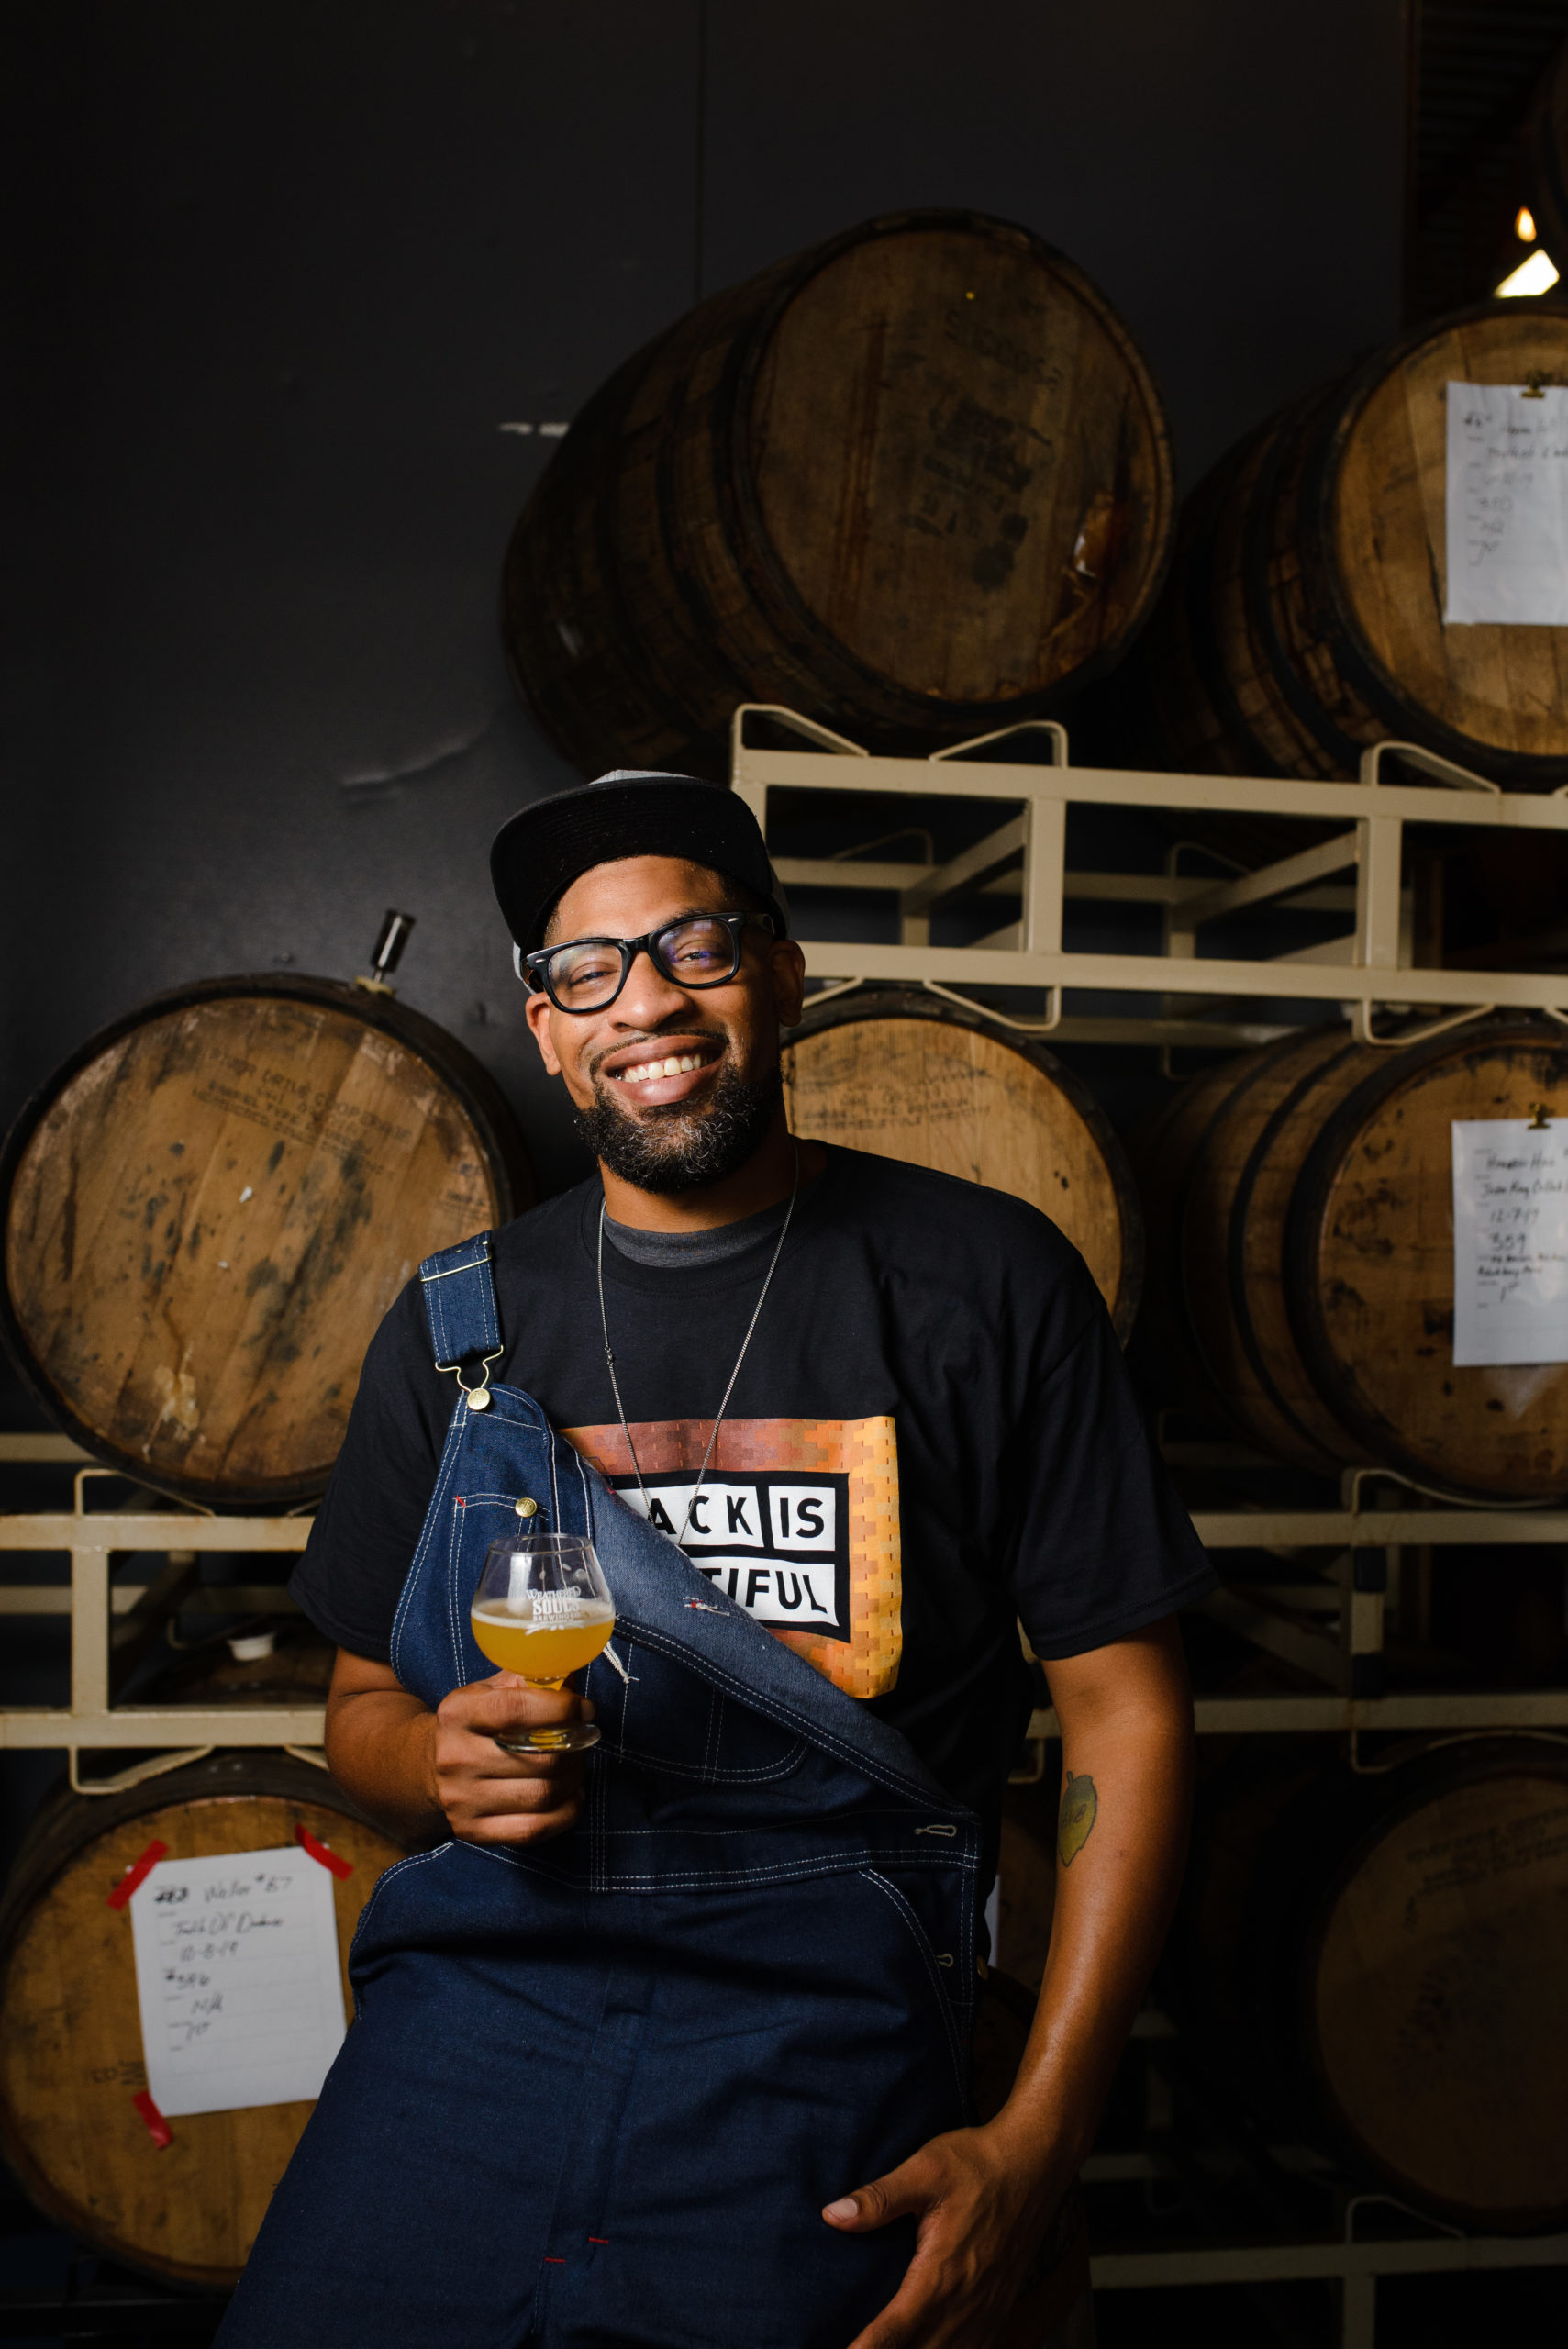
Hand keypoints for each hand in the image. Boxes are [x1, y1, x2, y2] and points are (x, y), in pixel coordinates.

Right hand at [431, 1671, 593, 1846]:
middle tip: (584, 1741)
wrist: (429, 1767)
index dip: (561, 1709)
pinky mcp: (471, 1830)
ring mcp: (461, 1798)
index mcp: (458, 1713)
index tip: (585, 1710)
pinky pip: (533, 1829)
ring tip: (577, 1767)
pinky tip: (570, 1796)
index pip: (517, 1709)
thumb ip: (529, 1679)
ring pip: (540, 1795)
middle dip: (574, 1749)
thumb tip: (573, 1679)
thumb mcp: (491, 1690)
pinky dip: (564, 1814)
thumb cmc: (475, 1723)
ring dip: (573, 1780)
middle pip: (538, 1758)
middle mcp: (454, 1756)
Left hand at [823, 2122, 1065, 2348]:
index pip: (894, 2331)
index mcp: (940, 2274)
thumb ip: (879, 2199)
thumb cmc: (977, 2164)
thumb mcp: (924, 2170)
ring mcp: (986, 2309)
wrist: (1034, 2162)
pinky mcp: (1000, 2305)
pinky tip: (936, 2345)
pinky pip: (976, 2348)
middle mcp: (965, 2303)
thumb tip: (832, 2215)